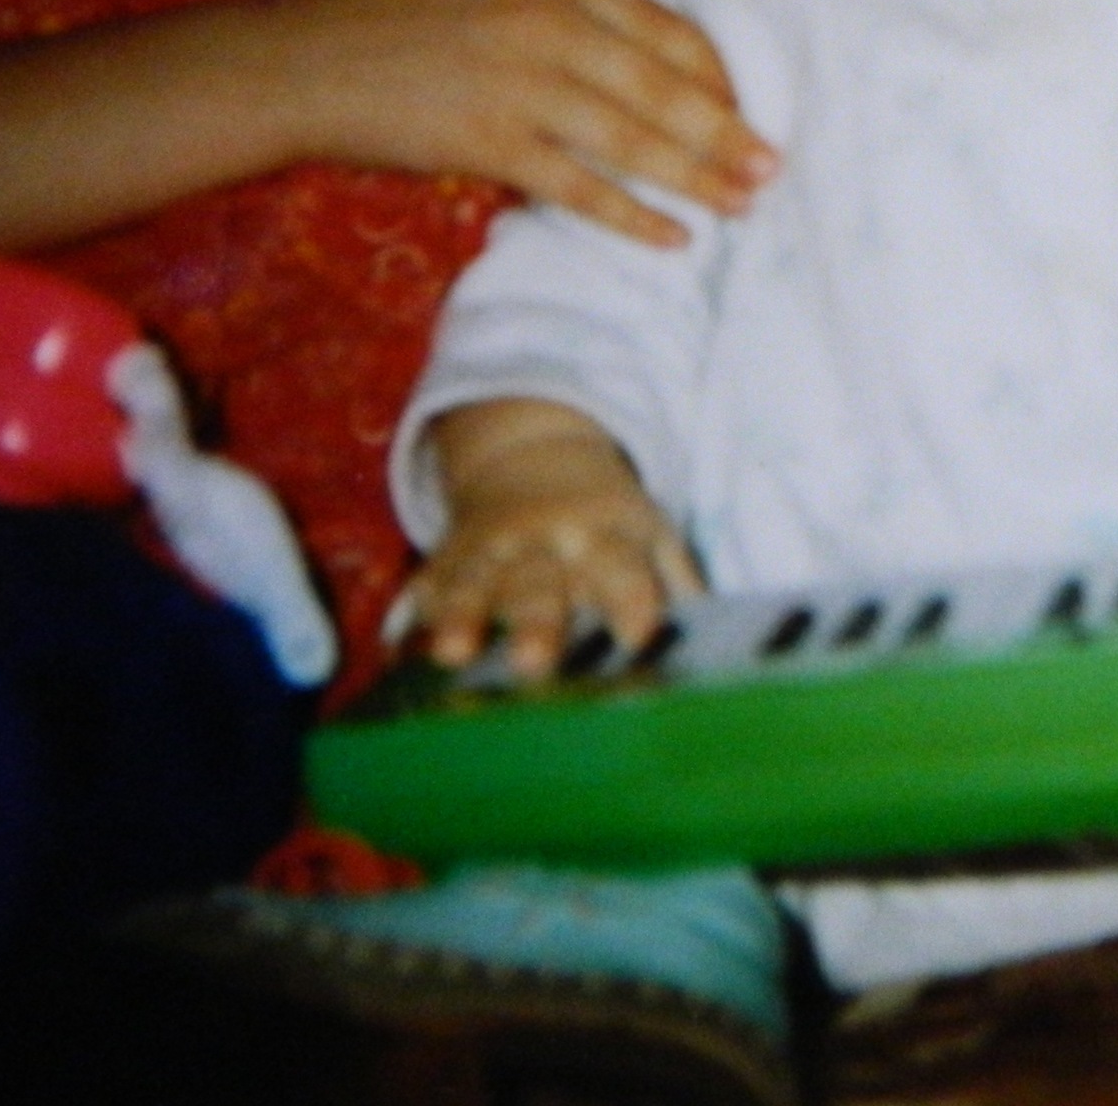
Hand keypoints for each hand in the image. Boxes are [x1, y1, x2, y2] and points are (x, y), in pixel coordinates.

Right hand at [276, 0, 777, 245]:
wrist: (307, 58)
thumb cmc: (404, 25)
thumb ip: (570, 16)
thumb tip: (647, 69)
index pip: (669, 31)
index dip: (718, 79)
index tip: (746, 111)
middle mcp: (551, 24)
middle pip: (666, 87)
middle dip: (728, 133)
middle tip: (772, 169)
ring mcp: (522, 83)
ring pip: (635, 138)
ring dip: (698, 177)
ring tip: (743, 204)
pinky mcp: (490, 142)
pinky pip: (580, 187)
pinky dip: (631, 215)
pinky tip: (670, 237)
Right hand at [401, 399, 700, 678]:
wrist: (532, 455)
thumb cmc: (604, 521)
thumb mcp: (649, 533)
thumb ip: (676, 583)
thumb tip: (715, 644)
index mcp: (608, 537)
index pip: (624, 573)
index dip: (631, 604)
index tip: (637, 640)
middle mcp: (548, 545)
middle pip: (543, 586)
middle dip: (536, 623)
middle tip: (533, 662)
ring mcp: (493, 552)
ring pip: (477, 586)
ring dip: (464, 617)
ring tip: (454, 652)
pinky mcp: (448, 560)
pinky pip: (427, 586)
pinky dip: (416, 614)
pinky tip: (402, 646)